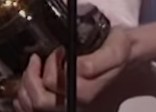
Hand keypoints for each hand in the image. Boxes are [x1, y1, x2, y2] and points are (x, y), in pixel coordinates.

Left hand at [14, 28, 134, 110]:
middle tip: (37, 60)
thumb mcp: (116, 49)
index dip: (49, 65)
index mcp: (87, 93)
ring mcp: (72, 108)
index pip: (52, 85)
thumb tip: (75, 67)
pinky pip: (36, 111)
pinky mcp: (67, 106)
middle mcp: (78, 106)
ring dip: (27, 88)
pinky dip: (26, 100)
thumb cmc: (120, 51)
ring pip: (34, 109)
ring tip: (34, 71)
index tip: (57, 51)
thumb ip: (97, 61)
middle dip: (31, 78)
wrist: (129, 60)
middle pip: (39, 102)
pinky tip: (31, 86)